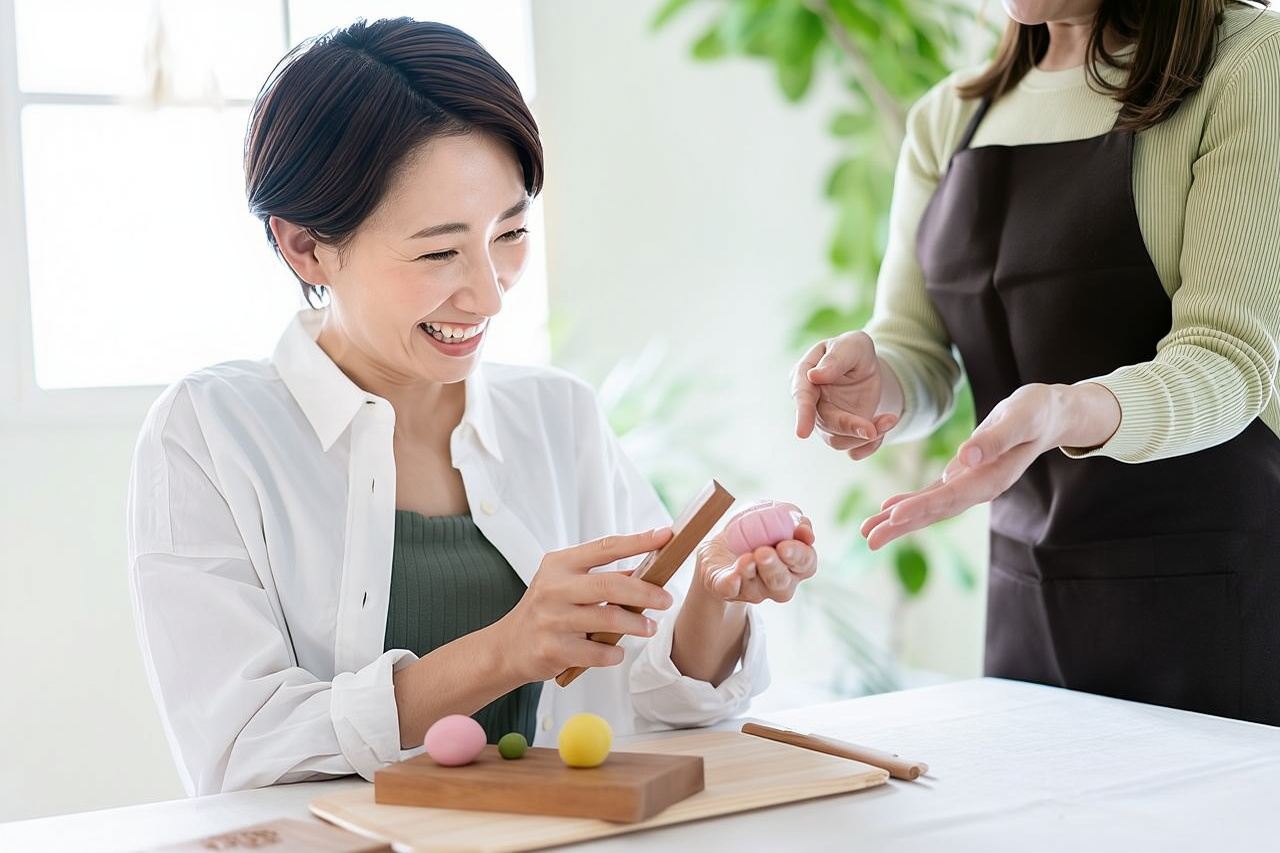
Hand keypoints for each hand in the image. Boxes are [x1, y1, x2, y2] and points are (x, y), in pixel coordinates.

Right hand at [496, 528, 675, 682]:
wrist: (507, 646)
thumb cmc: (545, 610)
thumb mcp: (565, 583)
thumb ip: (600, 576)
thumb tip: (646, 571)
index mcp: (559, 564)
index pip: (605, 547)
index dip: (638, 542)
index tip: (665, 536)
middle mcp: (554, 588)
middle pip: (610, 584)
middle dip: (645, 592)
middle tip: (666, 599)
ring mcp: (552, 619)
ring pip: (607, 619)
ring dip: (636, 624)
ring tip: (650, 627)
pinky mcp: (553, 649)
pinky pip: (596, 651)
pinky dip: (613, 653)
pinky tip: (618, 651)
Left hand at [694, 509, 818, 603]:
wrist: (723, 547)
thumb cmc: (757, 530)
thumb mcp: (774, 516)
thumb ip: (794, 519)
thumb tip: (804, 528)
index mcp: (796, 565)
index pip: (805, 563)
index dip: (798, 555)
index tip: (784, 545)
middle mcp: (779, 583)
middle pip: (781, 581)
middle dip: (773, 567)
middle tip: (763, 553)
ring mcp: (754, 590)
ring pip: (757, 589)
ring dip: (750, 572)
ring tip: (745, 558)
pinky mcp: (729, 591)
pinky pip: (731, 591)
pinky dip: (732, 584)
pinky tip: (733, 577)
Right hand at [791, 331, 899, 460]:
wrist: (867, 366)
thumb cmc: (854, 351)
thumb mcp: (853, 345)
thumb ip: (835, 359)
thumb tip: (814, 376)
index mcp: (806, 376)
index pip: (802, 396)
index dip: (803, 414)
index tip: (802, 433)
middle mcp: (812, 403)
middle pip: (825, 423)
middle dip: (849, 427)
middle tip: (872, 431)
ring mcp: (827, 421)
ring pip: (839, 441)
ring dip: (866, 436)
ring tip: (890, 418)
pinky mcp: (843, 434)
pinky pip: (853, 450)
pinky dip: (870, 447)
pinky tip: (885, 425)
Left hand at [859, 382, 1120, 549]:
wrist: (1050, 414)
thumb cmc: (1037, 411)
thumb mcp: (1020, 418)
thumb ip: (994, 439)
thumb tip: (964, 460)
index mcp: (992, 478)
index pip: (951, 496)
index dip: (921, 506)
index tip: (893, 516)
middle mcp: (980, 489)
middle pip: (936, 511)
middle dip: (902, 525)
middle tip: (869, 539)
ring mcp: (972, 485)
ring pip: (931, 508)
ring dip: (900, 521)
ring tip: (869, 532)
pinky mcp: (966, 476)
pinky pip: (934, 495)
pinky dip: (911, 503)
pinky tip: (889, 510)